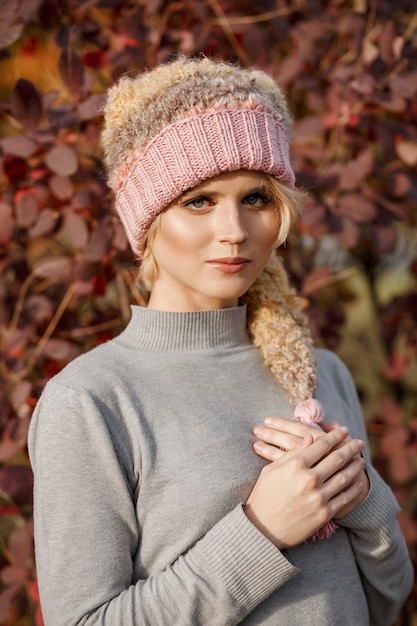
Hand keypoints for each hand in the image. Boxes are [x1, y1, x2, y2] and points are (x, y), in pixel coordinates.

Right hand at [244, 427, 365, 548]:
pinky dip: (353, 489)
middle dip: (350, 448)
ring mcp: (318, 497)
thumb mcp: (271, 469)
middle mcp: (309, 479)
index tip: (343, 430)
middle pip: (336, 458)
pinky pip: (344, 498)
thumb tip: (310, 437)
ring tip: (361, 460)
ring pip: (344, 477)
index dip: (335, 436)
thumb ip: (293, 452)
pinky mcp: (324, 513)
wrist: (262, 528)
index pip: (321, 445)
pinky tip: (358, 483)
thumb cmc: (263, 495)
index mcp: (296, 465)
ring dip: (355, 466)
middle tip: (359, 442)